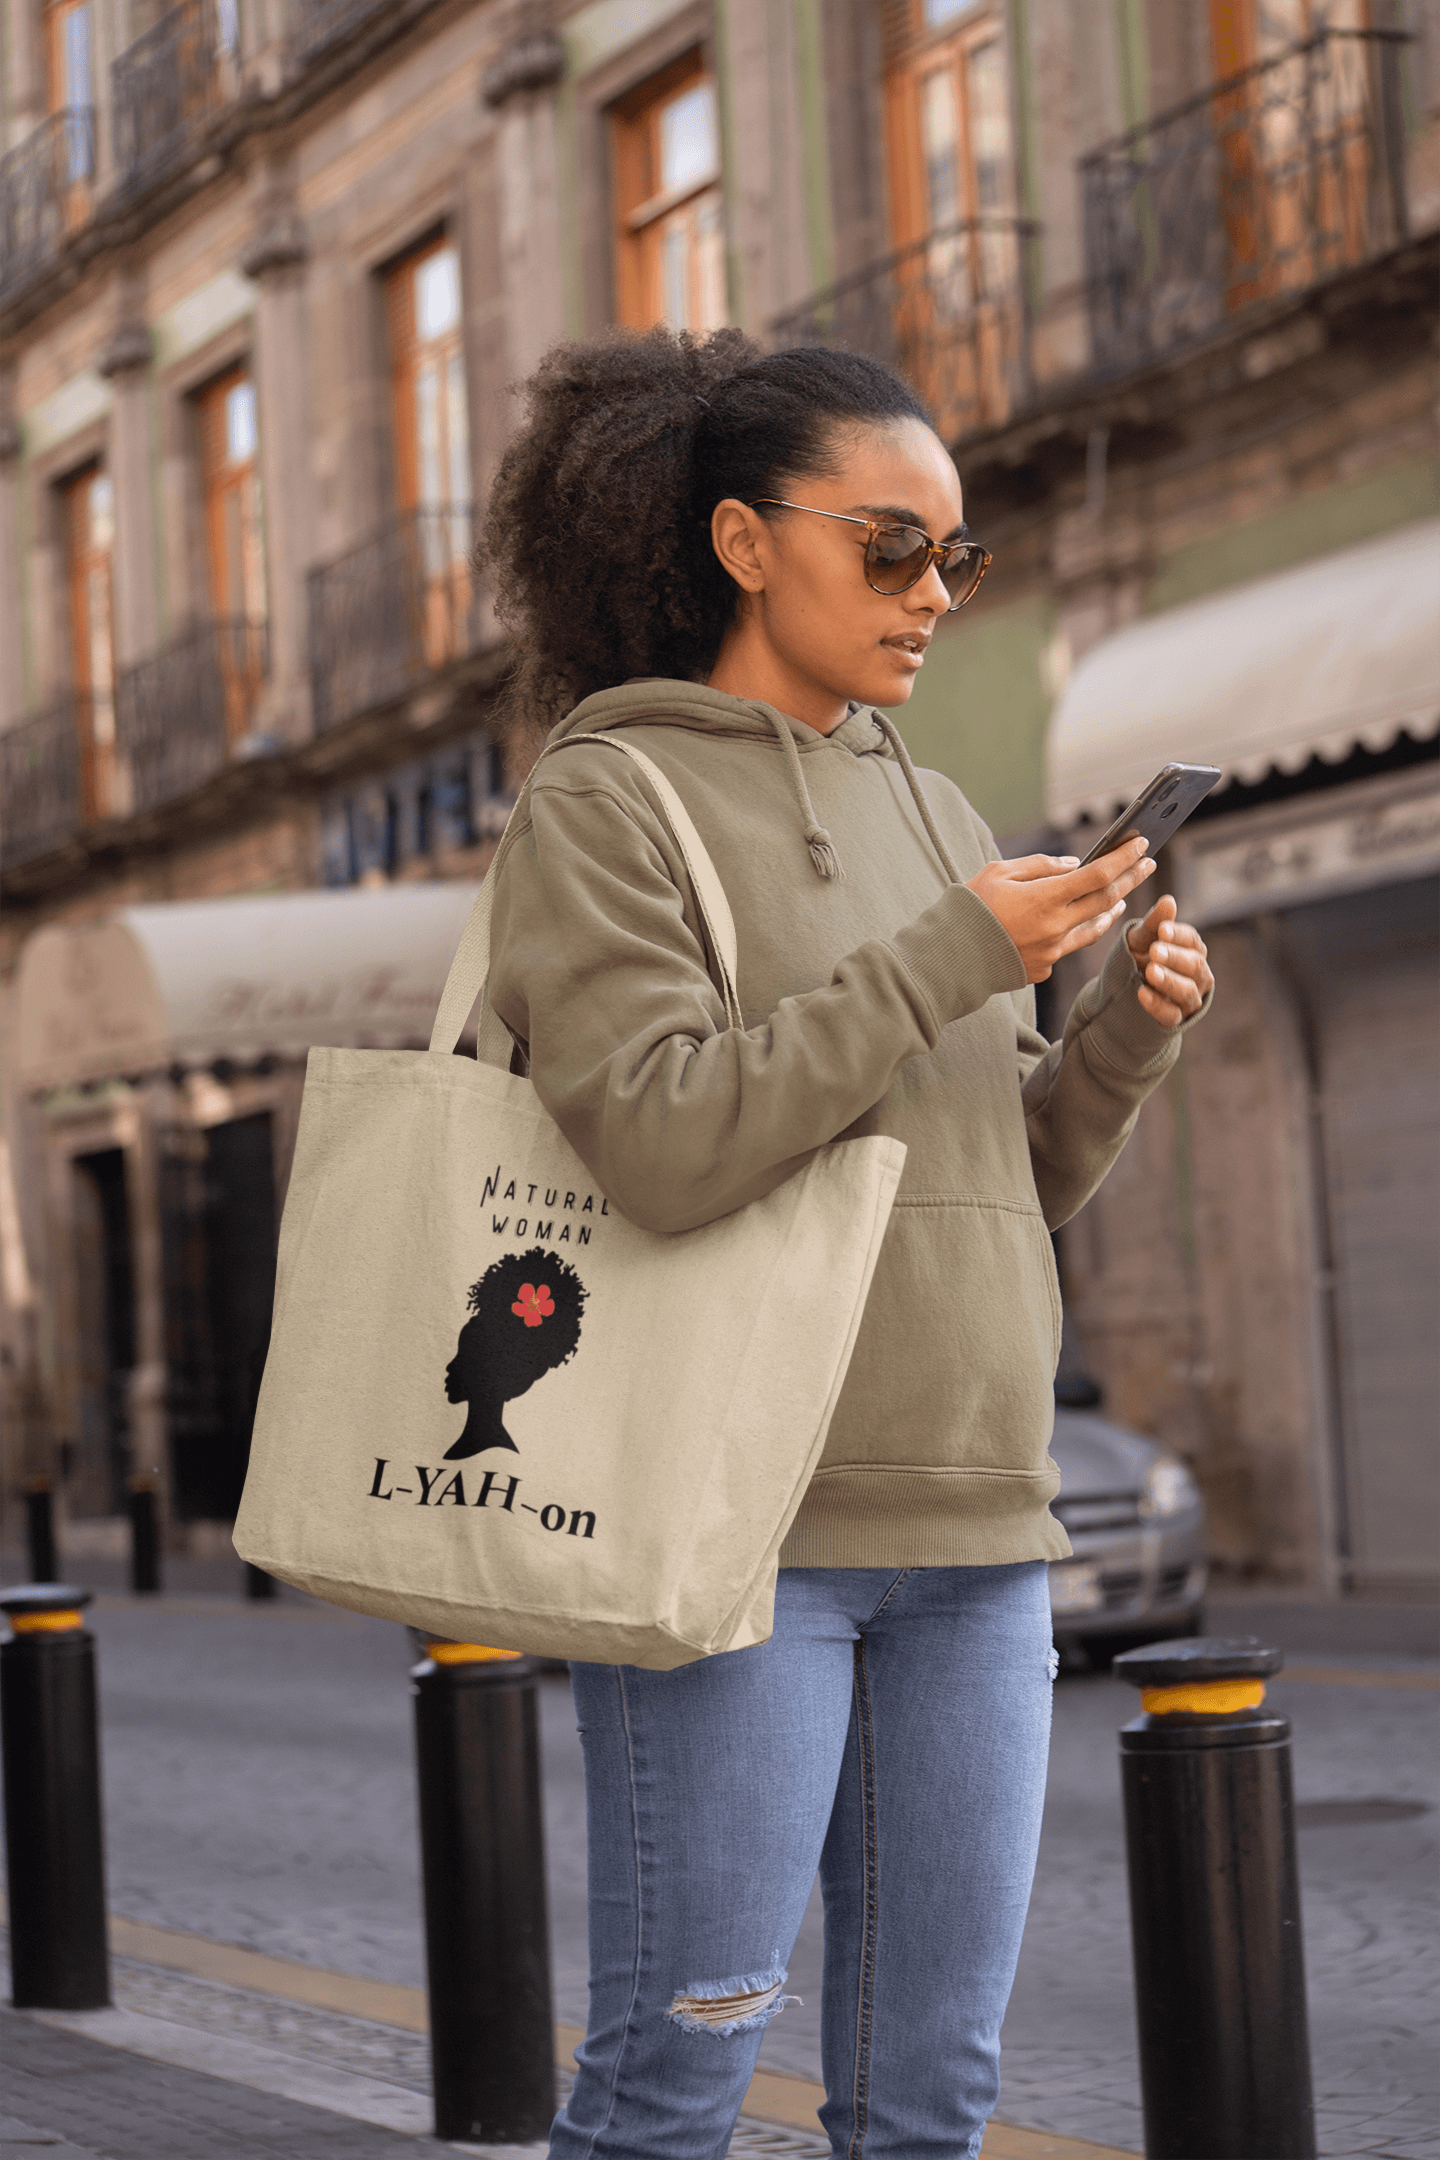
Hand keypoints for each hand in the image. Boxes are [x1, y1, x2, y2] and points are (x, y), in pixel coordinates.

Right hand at [967, 838, 1156, 983]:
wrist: (948, 956)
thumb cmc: (969, 907)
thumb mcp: (998, 872)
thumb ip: (1040, 866)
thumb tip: (1074, 864)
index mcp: (1044, 898)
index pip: (1098, 875)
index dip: (1123, 858)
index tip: (1140, 845)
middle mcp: (1055, 927)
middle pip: (1106, 900)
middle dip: (1131, 879)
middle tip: (1147, 863)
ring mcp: (1052, 951)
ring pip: (1094, 927)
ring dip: (1112, 908)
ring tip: (1123, 896)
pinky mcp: (1044, 968)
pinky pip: (1068, 946)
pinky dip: (1078, 930)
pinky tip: (1081, 921)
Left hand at [1125, 895, 1211, 1027]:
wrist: (1125, 989)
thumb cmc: (1140, 956)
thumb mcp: (1142, 938)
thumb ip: (1154, 923)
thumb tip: (1168, 900)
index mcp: (1193, 950)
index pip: (1193, 941)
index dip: (1179, 935)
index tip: (1162, 929)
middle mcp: (1198, 974)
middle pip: (1194, 965)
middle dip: (1174, 957)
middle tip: (1154, 950)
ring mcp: (1189, 998)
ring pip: (1187, 991)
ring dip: (1169, 980)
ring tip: (1150, 971)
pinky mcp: (1175, 1019)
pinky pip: (1171, 1014)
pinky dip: (1157, 1005)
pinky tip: (1142, 993)